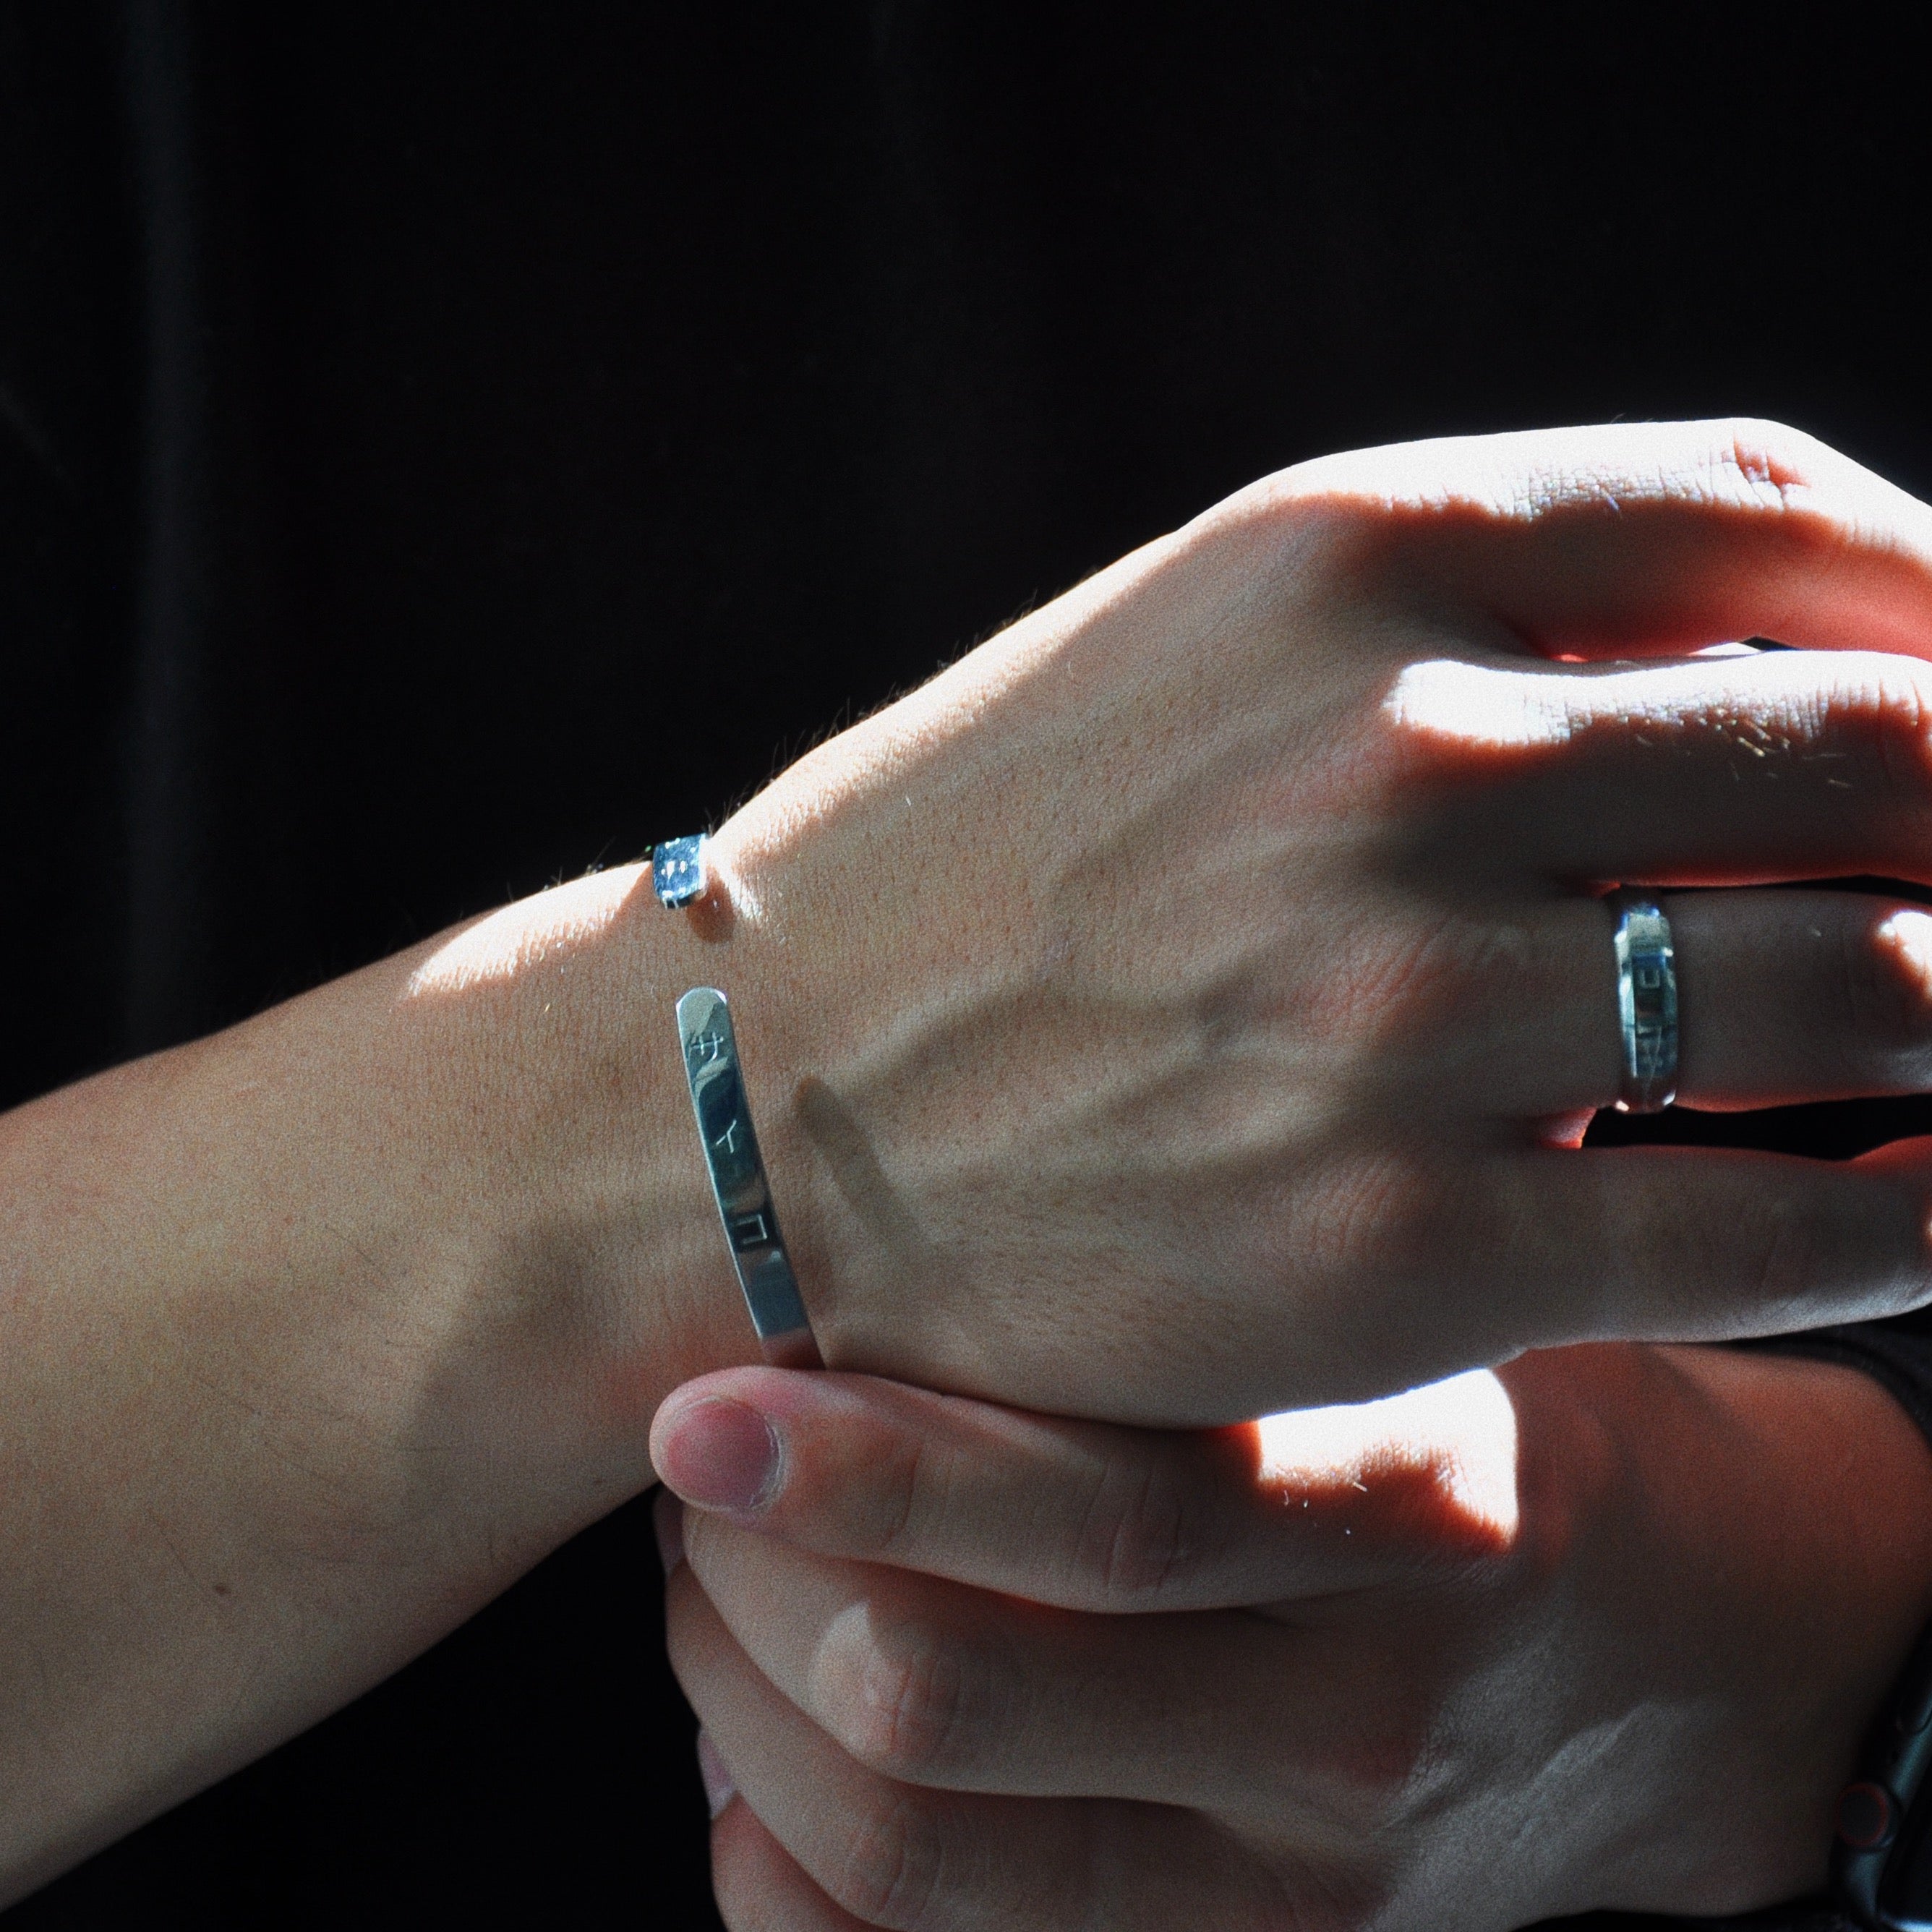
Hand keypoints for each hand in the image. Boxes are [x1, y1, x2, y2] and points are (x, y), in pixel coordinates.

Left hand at [654, 1350, 1931, 1929]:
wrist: (1695, 1631)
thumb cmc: (1500, 1401)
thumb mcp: (1410, 1295)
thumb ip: (1215, 1262)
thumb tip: (908, 1220)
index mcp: (1404, 1495)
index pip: (1094, 1510)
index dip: (862, 1464)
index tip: (699, 1394)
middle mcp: (1349, 1706)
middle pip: (953, 1688)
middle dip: (748, 1577)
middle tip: (695, 1459)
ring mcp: (1300, 1869)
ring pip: (917, 1844)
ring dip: (736, 1707)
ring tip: (702, 1582)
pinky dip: (786, 1875)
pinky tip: (749, 1761)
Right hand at [711, 418, 1931, 1420]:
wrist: (743, 1101)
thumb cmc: (965, 869)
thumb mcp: (1185, 658)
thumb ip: (1448, 628)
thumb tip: (1743, 670)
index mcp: (1344, 563)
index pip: (1771, 509)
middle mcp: (1400, 754)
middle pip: (1876, 742)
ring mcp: (1408, 1004)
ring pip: (1876, 990)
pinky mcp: (1406, 1243)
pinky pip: (1788, 1228)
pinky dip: (1905, 1222)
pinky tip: (1913, 1212)